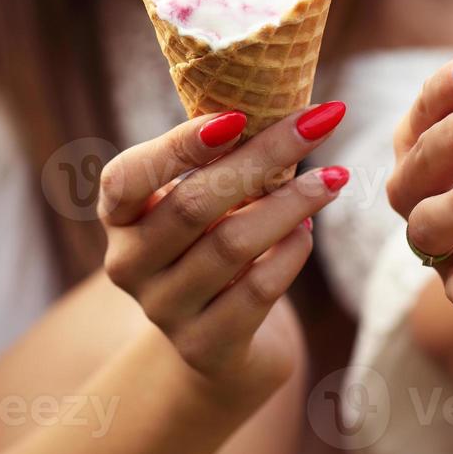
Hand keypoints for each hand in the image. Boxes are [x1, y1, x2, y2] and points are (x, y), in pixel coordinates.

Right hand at [98, 104, 350, 389]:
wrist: (218, 343)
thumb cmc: (213, 244)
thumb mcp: (201, 200)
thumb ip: (218, 160)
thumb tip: (283, 106)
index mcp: (117, 216)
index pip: (127, 177)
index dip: (178, 146)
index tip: (239, 115)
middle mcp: (127, 263)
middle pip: (194, 203)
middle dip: (263, 157)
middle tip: (319, 123)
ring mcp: (162, 310)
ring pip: (231, 245)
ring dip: (291, 204)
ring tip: (334, 178)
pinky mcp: (203, 347)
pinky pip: (256, 291)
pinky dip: (290, 254)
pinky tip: (308, 231)